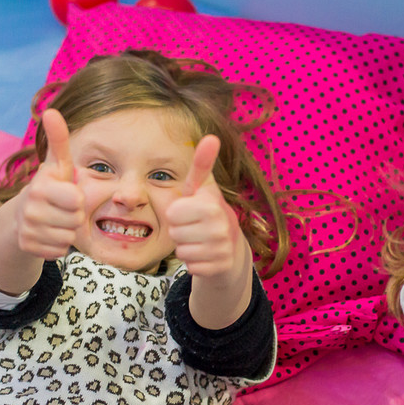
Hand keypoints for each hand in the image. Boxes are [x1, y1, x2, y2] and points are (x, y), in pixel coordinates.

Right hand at [11, 108, 85, 259]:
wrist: (21, 216)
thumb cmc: (50, 187)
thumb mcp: (56, 164)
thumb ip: (58, 140)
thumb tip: (52, 110)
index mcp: (39, 187)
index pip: (78, 201)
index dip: (78, 199)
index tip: (67, 193)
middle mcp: (29, 209)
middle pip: (76, 221)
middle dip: (74, 216)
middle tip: (62, 209)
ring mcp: (26, 229)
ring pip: (68, 238)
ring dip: (67, 231)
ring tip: (55, 220)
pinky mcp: (27, 247)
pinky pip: (59, 251)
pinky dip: (58, 245)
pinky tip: (48, 234)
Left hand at [164, 134, 247, 278]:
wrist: (231, 246)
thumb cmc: (209, 211)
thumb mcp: (203, 188)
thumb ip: (202, 164)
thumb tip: (211, 136)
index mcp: (212, 205)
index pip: (172, 212)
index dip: (177, 213)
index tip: (192, 211)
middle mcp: (220, 227)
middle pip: (174, 233)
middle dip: (180, 231)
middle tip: (196, 227)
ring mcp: (221, 249)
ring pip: (181, 251)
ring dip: (187, 247)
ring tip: (200, 240)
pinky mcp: (219, 268)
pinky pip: (190, 266)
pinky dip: (195, 262)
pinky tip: (205, 254)